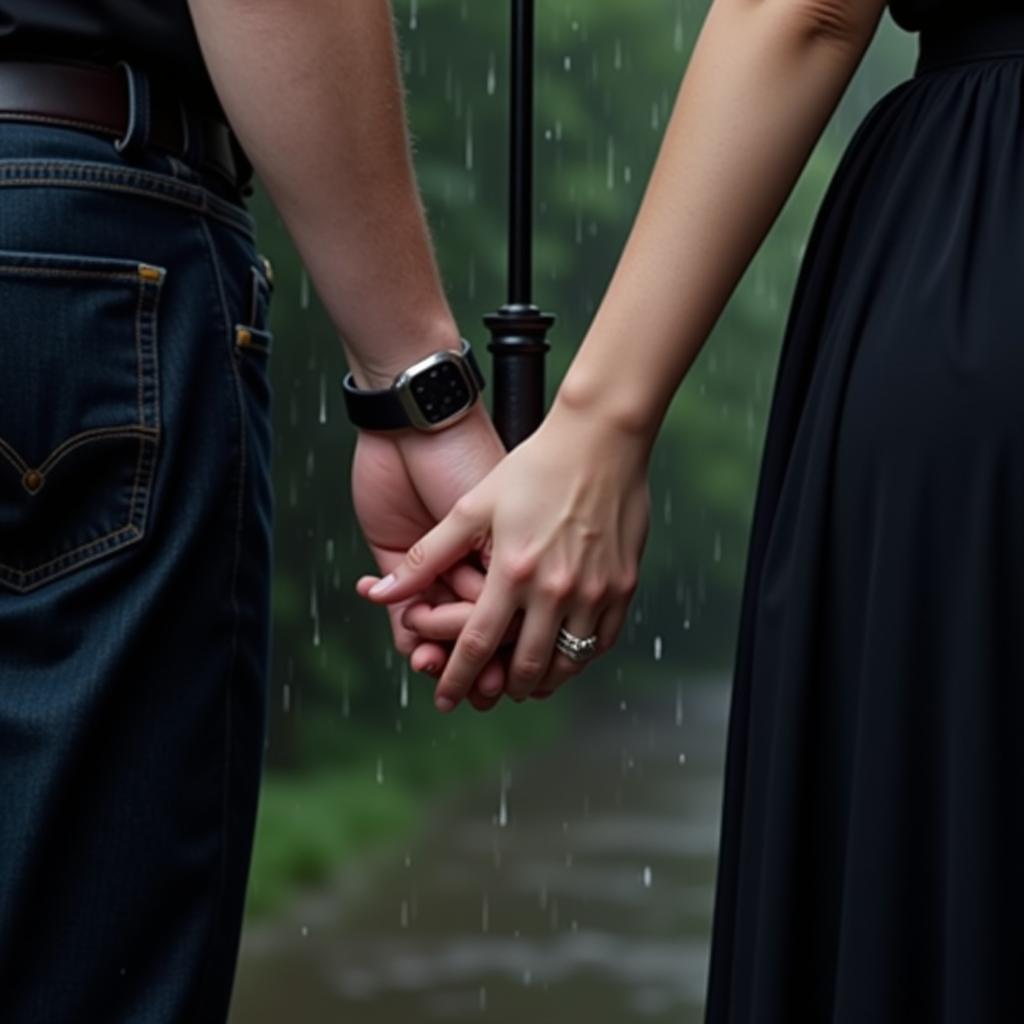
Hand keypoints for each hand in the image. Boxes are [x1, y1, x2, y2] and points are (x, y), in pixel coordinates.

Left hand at [360, 399, 650, 710]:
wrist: (601, 438)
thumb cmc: (534, 467)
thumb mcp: (471, 507)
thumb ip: (427, 556)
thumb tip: (380, 593)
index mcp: (512, 572)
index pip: (477, 645)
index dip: (456, 678)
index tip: (444, 699)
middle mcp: (555, 589)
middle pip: (524, 666)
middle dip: (500, 687)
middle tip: (488, 692)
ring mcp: (594, 591)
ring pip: (567, 663)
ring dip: (542, 681)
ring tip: (525, 681)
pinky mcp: (624, 585)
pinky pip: (602, 641)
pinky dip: (580, 657)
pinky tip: (566, 654)